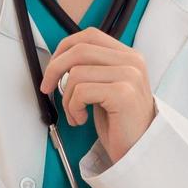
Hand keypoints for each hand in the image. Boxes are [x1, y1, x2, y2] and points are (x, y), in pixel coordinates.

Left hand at [38, 26, 157, 162]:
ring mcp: (130, 76)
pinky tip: (82, 120)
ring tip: (76, 114)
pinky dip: (73, 108)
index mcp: (129, 56)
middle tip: (47, 88)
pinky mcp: (123, 93)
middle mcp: (132, 61)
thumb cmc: (119, 123)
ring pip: (77, 73)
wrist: (140, 151)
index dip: (64, 48)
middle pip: (80, 50)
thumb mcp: (106, 88)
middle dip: (55, 68)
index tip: (53, 67)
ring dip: (67, 98)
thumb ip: (92, 69)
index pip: (89, 36)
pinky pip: (81, 92)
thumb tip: (59, 62)